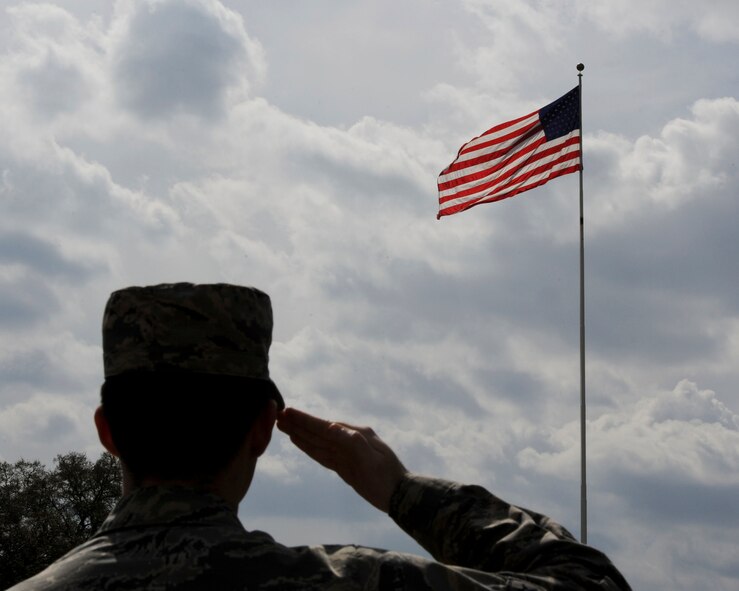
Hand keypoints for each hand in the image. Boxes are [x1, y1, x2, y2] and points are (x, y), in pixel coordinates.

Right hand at [276, 407, 407, 512]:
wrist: (400, 496)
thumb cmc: (387, 478)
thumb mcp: (372, 460)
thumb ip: (352, 443)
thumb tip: (332, 426)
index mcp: (356, 435)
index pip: (325, 426)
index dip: (306, 420)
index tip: (288, 411)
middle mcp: (349, 440)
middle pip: (318, 431)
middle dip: (298, 424)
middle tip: (278, 414)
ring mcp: (346, 452)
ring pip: (317, 442)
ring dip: (300, 434)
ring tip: (283, 425)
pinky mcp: (344, 465)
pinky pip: (322, 454)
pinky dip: (309, 447)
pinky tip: (299, 442)